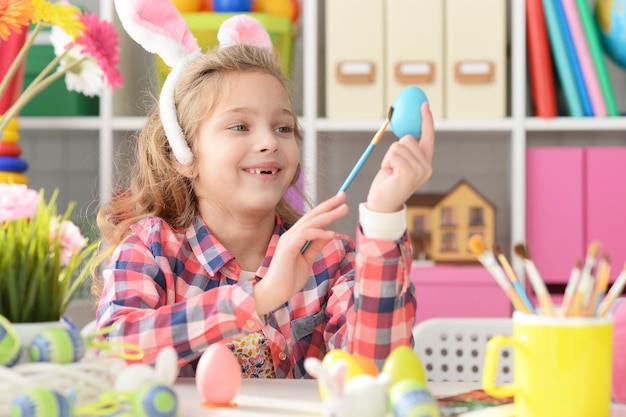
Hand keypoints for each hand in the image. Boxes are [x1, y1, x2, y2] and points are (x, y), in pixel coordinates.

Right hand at [253, 193, 348, 314]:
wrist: (274, 294)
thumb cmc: (288, 279)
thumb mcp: (307, 260)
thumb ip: (315, 246)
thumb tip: (327, 233)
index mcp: (295, 237)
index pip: (312, 219)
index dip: (326, 209)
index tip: (340, 203)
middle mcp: (291, 235)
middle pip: (312, 215)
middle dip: (328, 205)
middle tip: (343, 195)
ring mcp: (288, 240)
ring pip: (310, 222)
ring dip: (328, 215)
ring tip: (343, 209)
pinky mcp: (288, 248)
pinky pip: (305, 235)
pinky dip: (319, 233)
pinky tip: (332, 233)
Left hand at [365, 102, 434, 212]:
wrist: (382, 205)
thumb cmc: (388, 183)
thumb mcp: (398, 164)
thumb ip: (405, 151)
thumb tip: (404, 133)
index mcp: (425, 163)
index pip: (428, 137)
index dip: (426, 120)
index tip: (423, 104)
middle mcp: (427, 166)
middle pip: (408, 138)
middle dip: (395, 149)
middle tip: (392, 167)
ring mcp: (420, 170)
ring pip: (399, 145)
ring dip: (389, 157)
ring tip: (390, 172)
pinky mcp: (409, 173)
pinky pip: (393, 153)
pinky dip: (387, 161)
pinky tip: (389, 174)